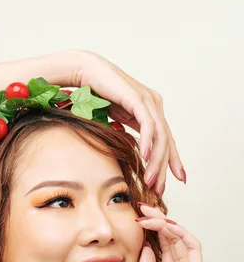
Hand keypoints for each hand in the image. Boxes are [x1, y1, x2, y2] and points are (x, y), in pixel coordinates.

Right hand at [75, 51, 185, 194]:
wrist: (85, 72)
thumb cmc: (96, 93)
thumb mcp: (116, 118)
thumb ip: (127, 131)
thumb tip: (130, 152)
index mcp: (150, 109)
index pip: (166, 140)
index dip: (171, 161)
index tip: (175, 181)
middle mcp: (154, 104)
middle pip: (166, 141)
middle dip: (164, 168)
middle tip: (159, 189)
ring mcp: (148, 100)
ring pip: (160, 136)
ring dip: (156, 161)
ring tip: (150, 180)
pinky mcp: (138, 98)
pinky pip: (148, 124)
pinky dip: (148, 141)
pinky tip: (145, 156)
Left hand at [130, 204, 203, 261]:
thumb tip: (146, 246)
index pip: (163, 244)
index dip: (152, 228)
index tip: (137, 216)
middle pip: (172, 237)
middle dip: (157, 219)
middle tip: (142, 207)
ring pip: (182, 237)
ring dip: (166, 222)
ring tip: (150, 214)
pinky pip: (192, 248)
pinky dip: (180, 232)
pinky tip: (166, 225)